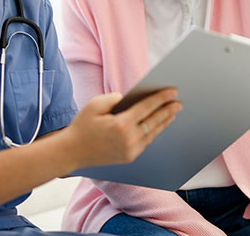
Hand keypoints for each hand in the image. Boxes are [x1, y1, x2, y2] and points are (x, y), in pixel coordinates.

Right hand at [62, 88, 180, 168]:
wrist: (71, 152)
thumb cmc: (82, 125)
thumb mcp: (95, 104)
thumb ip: (115, 98)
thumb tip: (130, 99)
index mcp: (122, 125)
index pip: (147, 108)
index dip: (161, 98)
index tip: (173, 91)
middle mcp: (129, 139)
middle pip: (154, 121)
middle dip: (168, 110)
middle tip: (178, 102)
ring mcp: (130, 151)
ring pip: (153, 133)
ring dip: (163, 122)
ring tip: (172, 113)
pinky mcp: (129, 157)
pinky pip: (146, 142)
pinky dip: (153, 132)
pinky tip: (157, 125)